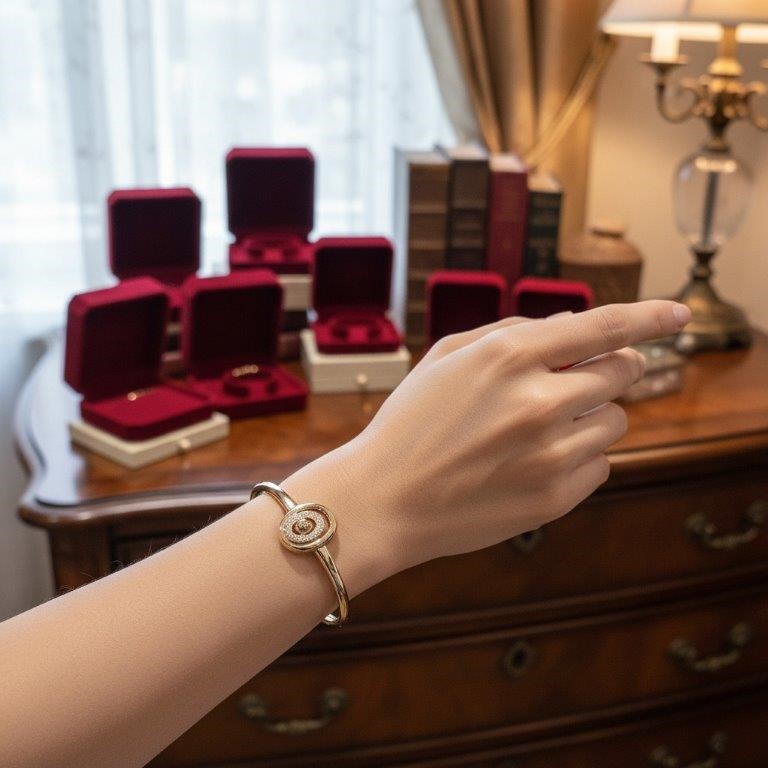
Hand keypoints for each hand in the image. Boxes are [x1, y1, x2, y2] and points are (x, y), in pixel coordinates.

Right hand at [286, 300, 689, 590]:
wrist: (383, 500)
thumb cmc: (410, 424)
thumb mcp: (446, 358)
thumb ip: (510, 332)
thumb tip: (571, 327)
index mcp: (508, 356)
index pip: (603, 326)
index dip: (649, 317)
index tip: (678, 313)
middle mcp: (538, 400)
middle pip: (621, 372)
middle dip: (610, 369)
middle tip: (581, 379)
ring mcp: (550, 453)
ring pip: (616, 422)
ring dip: (592, 417)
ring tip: (542, 429)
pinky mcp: (554, 497)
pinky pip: (600, 465)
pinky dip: (580, 457)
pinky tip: (534, 462)